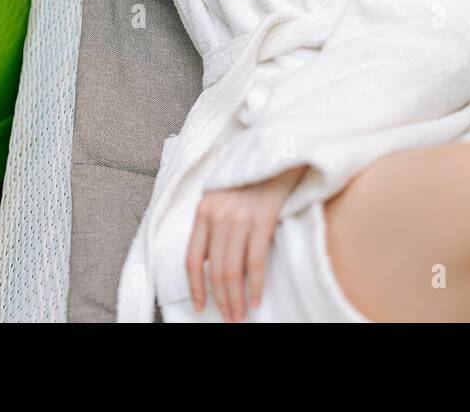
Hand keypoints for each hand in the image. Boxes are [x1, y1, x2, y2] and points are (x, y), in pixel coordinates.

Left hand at [186, 164, 308, 320]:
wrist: (276, 152)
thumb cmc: (250, 176)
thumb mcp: (222, 196)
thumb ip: (213, 224)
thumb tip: (212, 261)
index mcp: (203, 211)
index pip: (193, 258)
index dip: (195, 287)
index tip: (200, 306)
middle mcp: (218, 216)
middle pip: (215, 270)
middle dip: (222, 299)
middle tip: (229, 317)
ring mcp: (240, 218)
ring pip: (232, 270)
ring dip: (237, 298)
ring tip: (240, 314)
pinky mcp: (262, 219)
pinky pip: (255, 261)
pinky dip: (256, 285)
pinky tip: (256, 298)